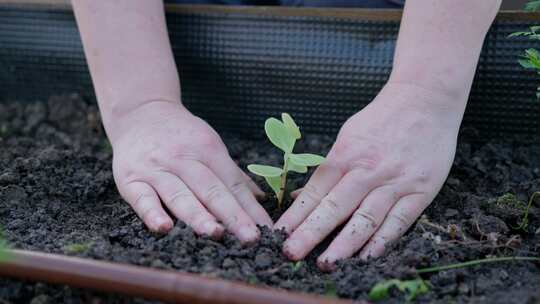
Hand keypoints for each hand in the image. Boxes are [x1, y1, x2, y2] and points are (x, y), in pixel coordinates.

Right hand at [110, 100, 271, 242]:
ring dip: (198, 216)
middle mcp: (183, 158)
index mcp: (208, 149)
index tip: (268, 231)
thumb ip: (232, 174)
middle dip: (233, 216)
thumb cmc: (181, 135)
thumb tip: (260, 199)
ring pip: (180, 195)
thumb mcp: (209, 145)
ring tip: (216, 234)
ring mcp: (156, 168)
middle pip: (211, 190)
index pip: (233, 183)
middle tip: (251, 238)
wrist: (139, 112)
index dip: (251, 209)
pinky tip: (164, 228)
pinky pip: (142, 198)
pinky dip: (152, 213)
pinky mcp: (130, 179)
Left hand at [275, 83, 465, 269]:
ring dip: (344, 244)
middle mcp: (367, 170)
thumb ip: (327, 169)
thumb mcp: (347, 136)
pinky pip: (399, 221)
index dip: (295, 215)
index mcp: (345, 155)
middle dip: (310, 233)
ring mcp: (395, 182)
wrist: (425, 99)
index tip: (278, 234)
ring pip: (365, 219)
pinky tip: (365, 258)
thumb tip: (302, 197)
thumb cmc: (380, 119)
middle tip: (291, 254)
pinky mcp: (420, 190)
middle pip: (335, 207)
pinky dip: (382, 241)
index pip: (315, 191)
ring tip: (325, 264)